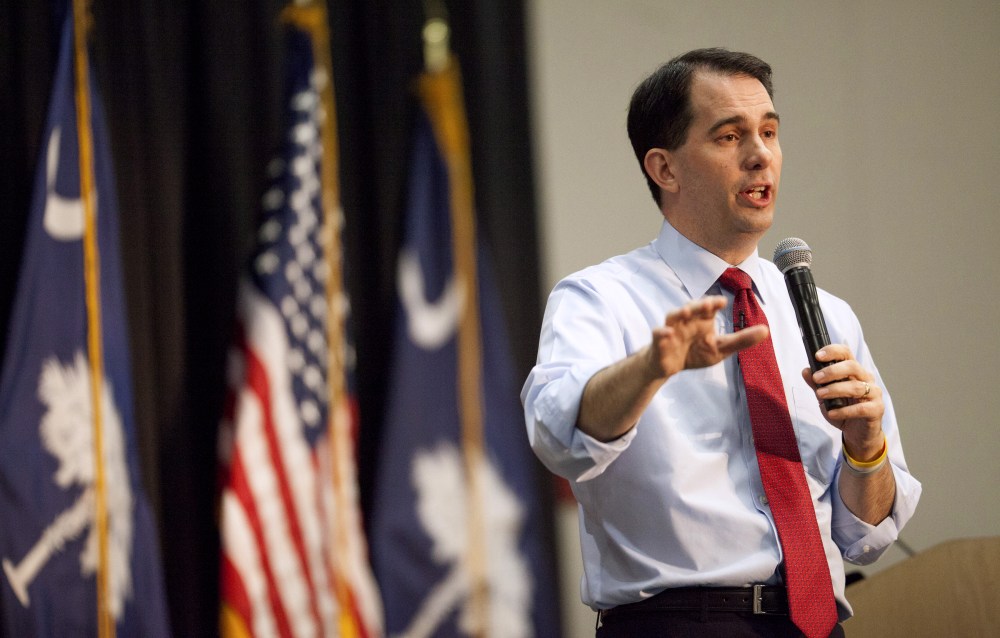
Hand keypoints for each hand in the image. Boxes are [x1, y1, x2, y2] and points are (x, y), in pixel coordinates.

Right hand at [647, 296, 767, 378]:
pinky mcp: (659, 342)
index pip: (708, 307)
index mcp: (702, 320)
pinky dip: (661, 333)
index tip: (722, 302)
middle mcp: (687, 320)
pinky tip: (667, 334)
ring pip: (673, 316)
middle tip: (708, 304)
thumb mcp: (721, 348)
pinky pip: (658, 334)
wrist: (669, 366)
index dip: (713, 303)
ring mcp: (672, 330)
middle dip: (698, 305)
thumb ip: (742, 340)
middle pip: (691, 307)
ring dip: (678, 312)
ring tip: (686, 312)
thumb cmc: (694, 353)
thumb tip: (766, 330)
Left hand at [801, 344, 884, 460]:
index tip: (817, 356)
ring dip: (835, 389)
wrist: (857, 433)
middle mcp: (866, 379)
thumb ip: (816, 385)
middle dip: (832, 371)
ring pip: (857, 387)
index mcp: (854, 372)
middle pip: (853, 366)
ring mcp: (874, 394)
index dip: (833, 351)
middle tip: (817, 378)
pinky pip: (861, 408)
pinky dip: (844, 410)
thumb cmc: (842, 411)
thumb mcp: (825, 397)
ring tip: (820, 395)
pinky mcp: (876, 410)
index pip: (846, 354)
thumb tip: (806, 371)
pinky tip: (832, 413)